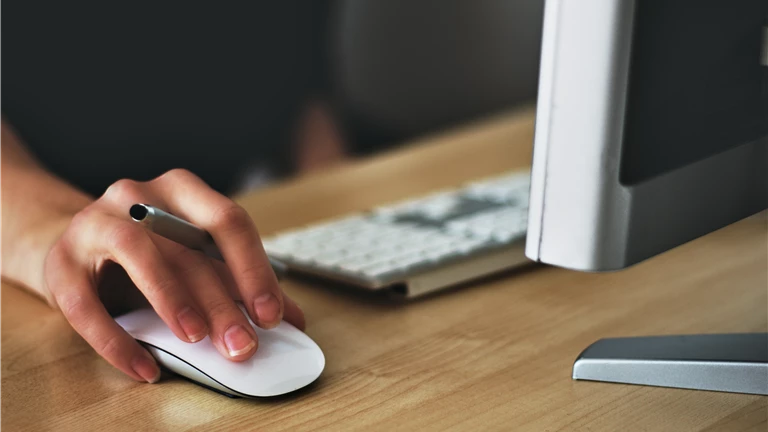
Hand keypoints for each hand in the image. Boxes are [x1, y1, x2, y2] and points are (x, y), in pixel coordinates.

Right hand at [44, 169, 304, 382]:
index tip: (272, 314)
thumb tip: (292, 319)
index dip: (253, 269)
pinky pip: (85, 304)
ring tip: (196, 339)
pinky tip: (145, 368)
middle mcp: (138, 196)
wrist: (75, 247)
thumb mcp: (195, 259)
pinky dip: (117, 340)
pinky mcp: (60, 263)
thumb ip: (239, 283)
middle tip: (242, 344)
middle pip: (187, 247)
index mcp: (182, 191)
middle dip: (221, 301)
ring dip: (172, 299)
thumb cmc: (149, 253)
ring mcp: (94, 223)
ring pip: (137, 253)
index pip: (228, 221)